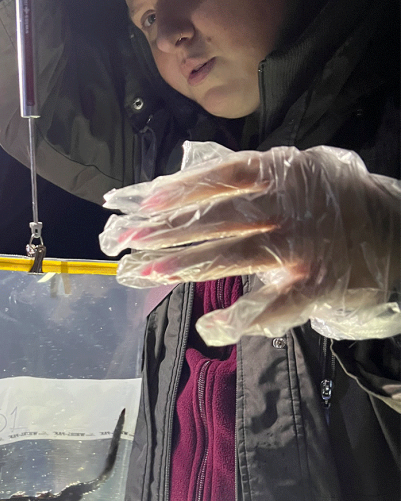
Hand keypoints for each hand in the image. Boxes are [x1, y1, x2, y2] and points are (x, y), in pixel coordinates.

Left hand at [101, 142, 400, 344]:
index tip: (138, 203)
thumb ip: (241, 180)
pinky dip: (241, 318)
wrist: (396, 230)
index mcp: (280, 174)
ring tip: (148, 271)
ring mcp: (303, 245)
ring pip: (237, 254)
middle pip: (218, 217)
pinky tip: (211, 327)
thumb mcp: (291, 173)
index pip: (219, 177)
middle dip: (167, 230)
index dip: (177, 190)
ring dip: (188, 264)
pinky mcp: (318, 283)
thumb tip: (169, 189)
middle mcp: (289, 206)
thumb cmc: (328, 202)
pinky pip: (275, 304)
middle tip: (125, 241)